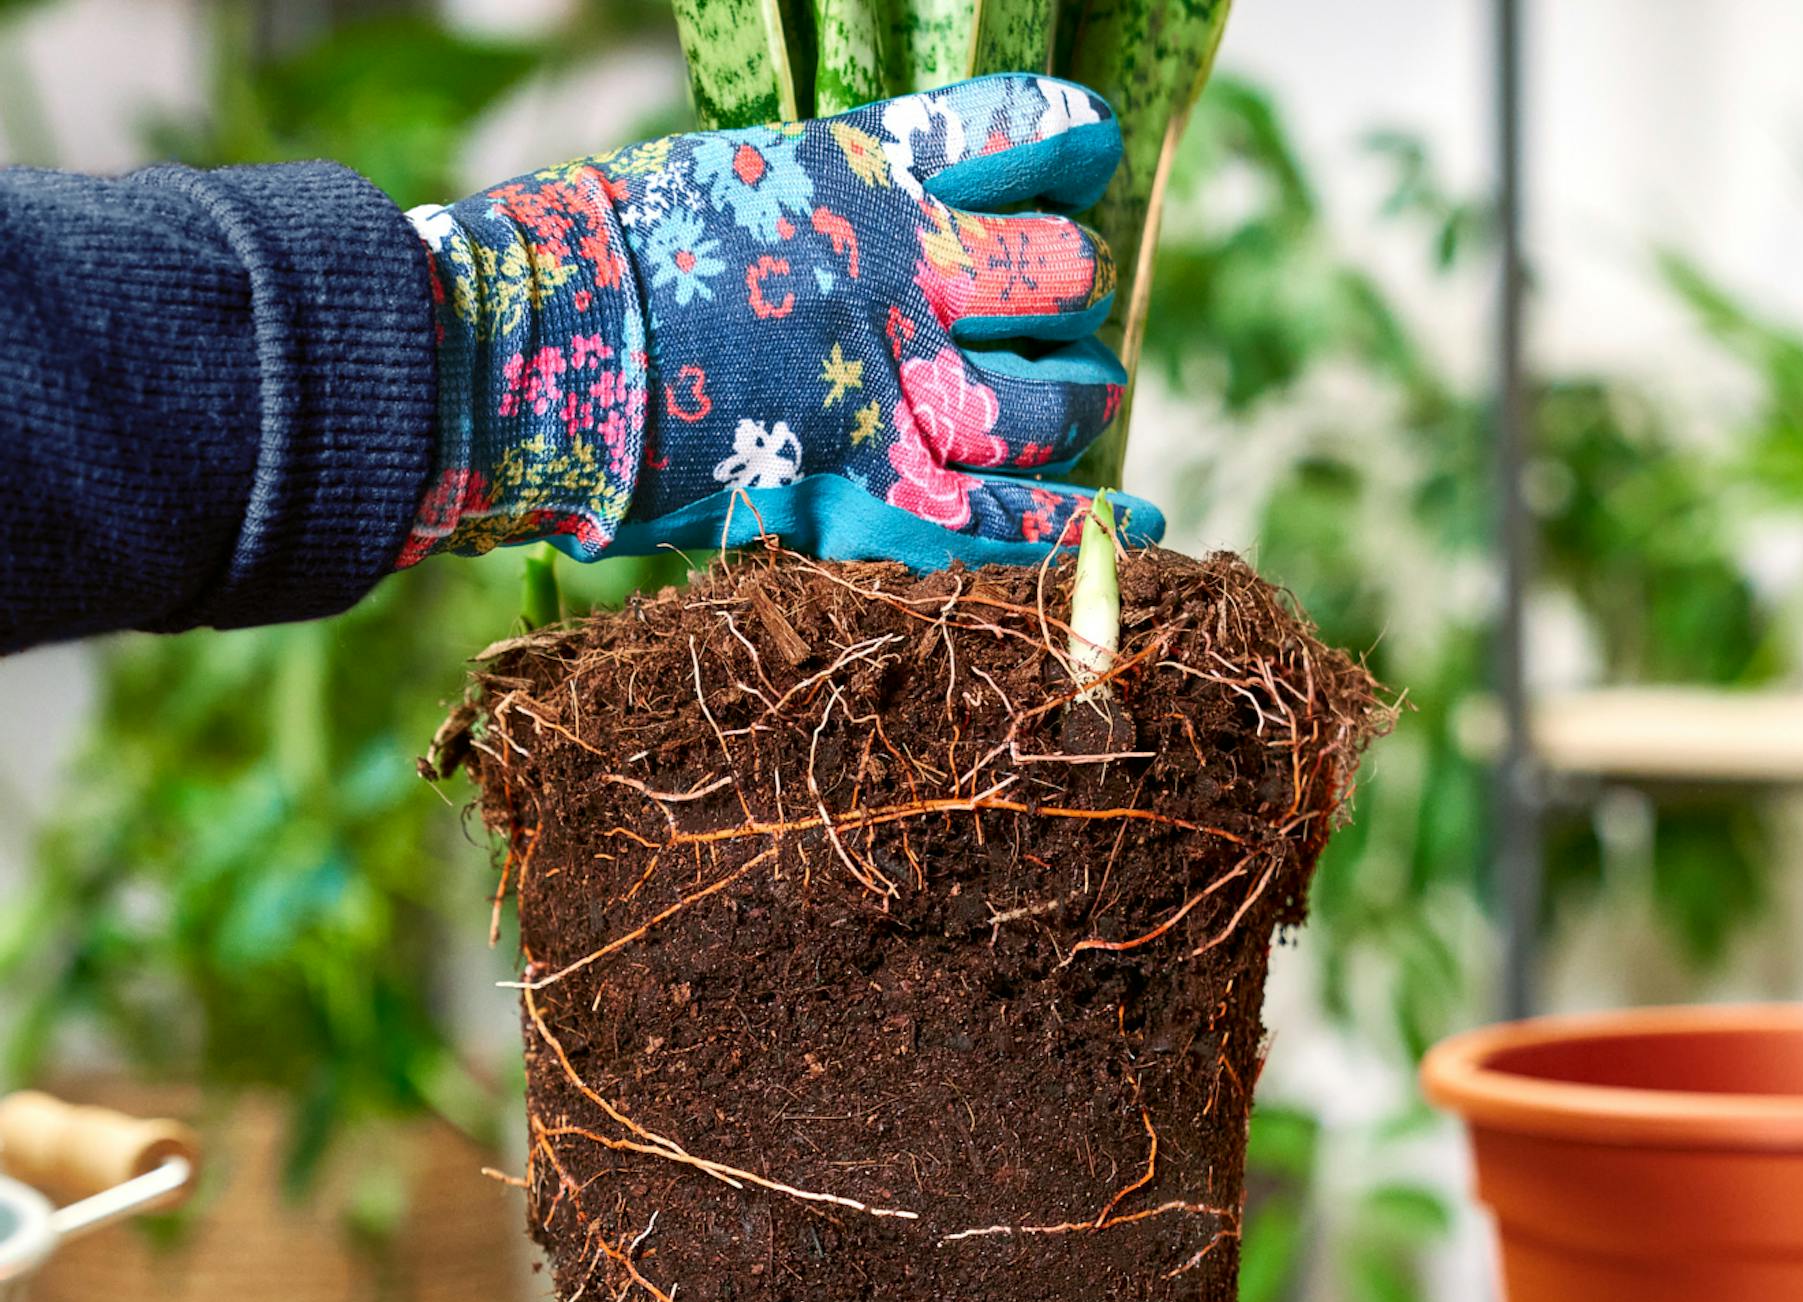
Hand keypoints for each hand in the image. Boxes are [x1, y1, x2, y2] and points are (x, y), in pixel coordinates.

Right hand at [398, 74, 1161, 571]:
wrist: (525, 353)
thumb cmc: (609, 261)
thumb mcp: (735, 175)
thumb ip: (838, 184)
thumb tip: (905, 197)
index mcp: (868, 175)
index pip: (1030, 138)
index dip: (1071, 149)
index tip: (1082, 159)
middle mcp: (902, 272)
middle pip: (1060, 275)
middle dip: (1068, 294)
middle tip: (1053, 313)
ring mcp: (891, 389)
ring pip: (1051, 399)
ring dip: (1077, 398)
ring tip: (1079, 400)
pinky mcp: (869, 490)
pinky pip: (1004, 517)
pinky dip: (1078, 525)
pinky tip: (1139, 520)